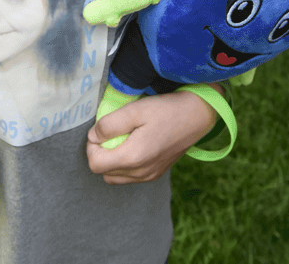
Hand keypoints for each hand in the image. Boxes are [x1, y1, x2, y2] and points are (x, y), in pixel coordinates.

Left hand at [86, 88, 218, 184]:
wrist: (197, 115)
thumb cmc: (166, 110)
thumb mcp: (134, 110)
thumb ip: (109, 125)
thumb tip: (93, 136)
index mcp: (133, 158)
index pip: (95, 165)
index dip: (91, 147)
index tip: (100, 130)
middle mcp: (141, 173)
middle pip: (104, 173)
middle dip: (100, 154)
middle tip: (110, 132)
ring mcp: (150, 176)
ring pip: (116, 177)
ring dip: (111, 161)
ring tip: (121, 138)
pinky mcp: (156, 173)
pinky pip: (130, 177)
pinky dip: (124, 165)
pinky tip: (133, 144)